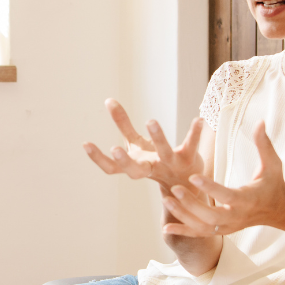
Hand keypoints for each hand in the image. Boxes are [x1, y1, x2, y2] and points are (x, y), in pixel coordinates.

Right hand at [83, 100, 203, 193]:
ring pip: (164, 153)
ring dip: (157, 138)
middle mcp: (151, 168)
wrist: (187, 185)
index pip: (112, 168)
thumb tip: (107, 100)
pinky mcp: (189, 159)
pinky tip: (198, 119)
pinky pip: (191, 145)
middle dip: (124, 160)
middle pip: (134, 170)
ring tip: (151, 121)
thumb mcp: (137, 144)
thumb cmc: (157, 162)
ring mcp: (170, 165)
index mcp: (135, 165)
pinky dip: (194, 133)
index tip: (86, 144)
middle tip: (114, 149)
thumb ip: (123, 124)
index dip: (98, 158)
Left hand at [163, 123, 284, 236]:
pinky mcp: (222, 231)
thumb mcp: (272, 164)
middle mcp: (237, 216)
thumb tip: (260, 121)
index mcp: (248, 199)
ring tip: (166, 199)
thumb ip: (263, 144)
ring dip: (183, 214)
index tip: (192, 176)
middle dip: (191, 204)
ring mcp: (228, 226)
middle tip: (174, 188)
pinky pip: (200, 234)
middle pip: (211, 215)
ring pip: (202, 226)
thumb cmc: (273, 183)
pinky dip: (183, 231)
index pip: (227, 195)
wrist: (277, 210)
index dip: (209, 188)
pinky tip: (165, 227)